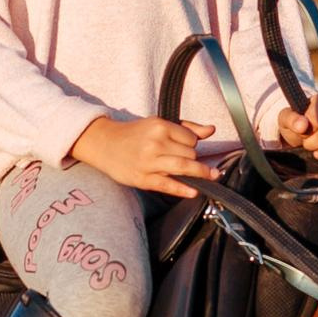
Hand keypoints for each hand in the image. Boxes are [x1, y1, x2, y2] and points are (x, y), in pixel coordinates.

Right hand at [70, 115, 218, 197]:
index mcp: (160, 127)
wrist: (106, 144)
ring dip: (200, 173)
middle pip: (190, 154)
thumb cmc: (135, 134)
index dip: (192, 144)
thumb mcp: (158, 124)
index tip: (187, 146)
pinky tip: (194, 191)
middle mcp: (155, 144)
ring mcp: (149, 162)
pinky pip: (168, 185)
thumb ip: (186, 127)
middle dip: (194, 158)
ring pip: (184, 168)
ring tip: (211, 176)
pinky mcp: (143, 179)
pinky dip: (183, 189)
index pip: (191, 139)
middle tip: (188, 160)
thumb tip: (211, 130)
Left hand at [276, 92, 317, 160]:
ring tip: (317, 149)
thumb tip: (302, 125)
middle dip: (313, 143)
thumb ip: (291, 119)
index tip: (301, 132)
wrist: (307, 130)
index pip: (316, 119)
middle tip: (307, 142)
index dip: (306, 131)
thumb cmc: (297, 122)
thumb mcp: (287, 119)